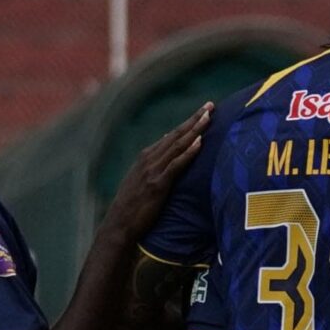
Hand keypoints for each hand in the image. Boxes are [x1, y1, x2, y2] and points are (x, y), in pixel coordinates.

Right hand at [100, 103, 211, 240]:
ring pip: (178, 145)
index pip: (171, 136)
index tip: (203, 111)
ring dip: (194, 130)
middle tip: (210, 105)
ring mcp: (153, 171)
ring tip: (209, 117)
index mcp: (146, 157)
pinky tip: (200, 142)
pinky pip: (176, 165)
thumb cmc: (133, 206)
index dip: (188, 123)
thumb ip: (153, 164)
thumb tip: (166, 145)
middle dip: (194, 119)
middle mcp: (149, 160)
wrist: (119, 225)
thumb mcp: (140, 181)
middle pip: (176, 135)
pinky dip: (188, 152)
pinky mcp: (158, 185)